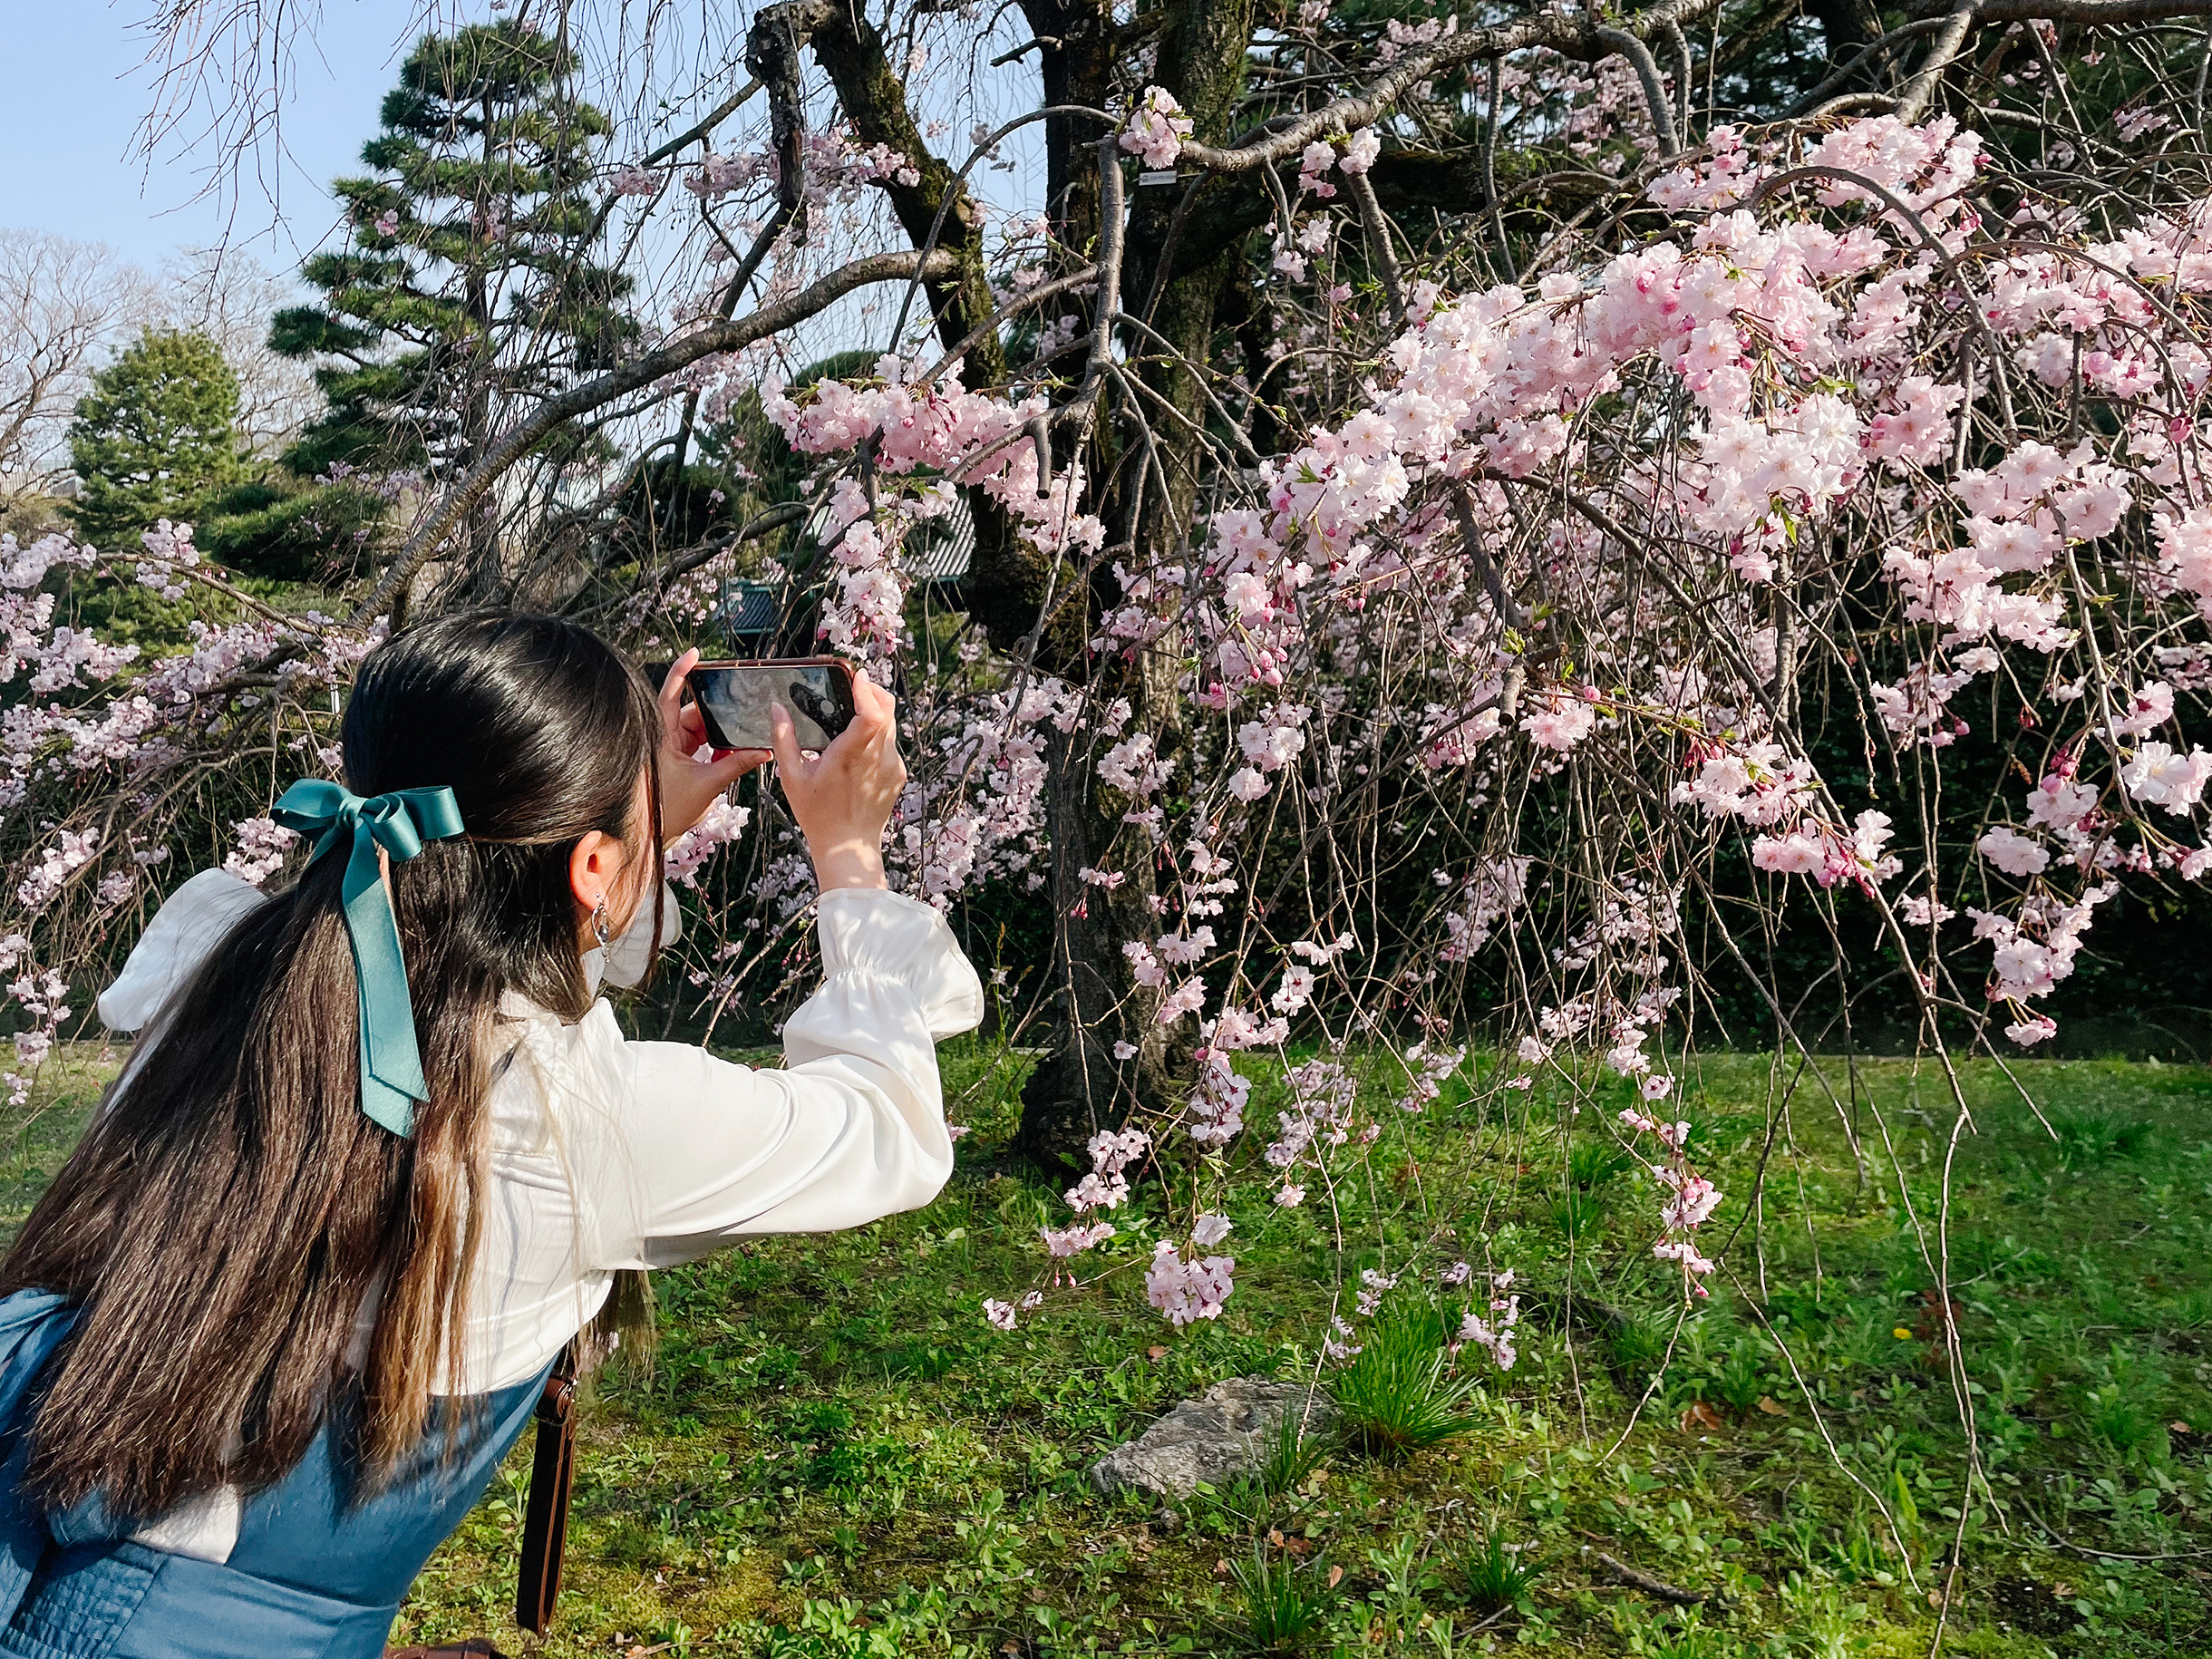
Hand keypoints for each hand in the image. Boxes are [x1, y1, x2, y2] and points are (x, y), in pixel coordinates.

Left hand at [656, 649, 770, 842]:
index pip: (670, 695)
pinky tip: (731, 753)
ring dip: (719, 734)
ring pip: (698, 728)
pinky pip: (699, 743)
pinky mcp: (677, 759)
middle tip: (741, 713)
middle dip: (718, 715)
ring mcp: (670, 748)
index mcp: (662, 736)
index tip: (696, 654)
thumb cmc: (669, 809)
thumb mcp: (708, 784)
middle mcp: (663, 737)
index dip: (682, 672)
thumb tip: (763, 751)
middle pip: (693, 712)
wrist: (651, 833)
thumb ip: (736, 764)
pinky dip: (715, 746)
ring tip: (739, 739)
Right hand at [769, 665, 902, 891]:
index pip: (872, 715)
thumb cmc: (817, 814)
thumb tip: (776, 708)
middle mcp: (877, 759)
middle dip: (873, 691)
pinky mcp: (898, 774)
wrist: (848, 846)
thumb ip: (783, 739)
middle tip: (856, 684)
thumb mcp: (792, 777)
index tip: (856, 676)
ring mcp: (892, 766)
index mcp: (850, 756)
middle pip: (888, 710)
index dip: (868, 691)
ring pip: (892, 725)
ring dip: (877, 711)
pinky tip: (860, 743)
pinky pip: (892, 744)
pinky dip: (879, 735)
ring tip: (857, 708)